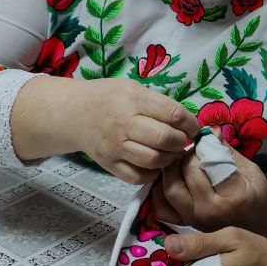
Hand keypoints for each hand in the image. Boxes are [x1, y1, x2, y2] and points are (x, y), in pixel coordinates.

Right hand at [12, 77, 199, 184]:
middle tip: (182, 140)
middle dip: (182, 141)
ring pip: (154, 161)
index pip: (173, 114)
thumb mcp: (133, 88)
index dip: (190, 123)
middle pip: (165, 139)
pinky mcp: (110, 165)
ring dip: (170, 158)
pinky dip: (153, 173)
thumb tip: (187, 122)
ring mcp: (116, 147)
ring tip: (170, 151)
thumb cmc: (109, 97)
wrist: (74, 113)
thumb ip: (158, 104)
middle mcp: (124, 124)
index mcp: (133, 100)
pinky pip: (138, 177)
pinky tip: (155, 163)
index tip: (192, 126)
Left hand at [151, 143, 266, 247]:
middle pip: (189, 172)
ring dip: (172, 168)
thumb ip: (228, 152)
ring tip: (182, 161)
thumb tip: (210, 131)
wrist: (258, 224)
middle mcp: (211, 210)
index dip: (207, 147)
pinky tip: (171, 179)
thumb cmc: (256, 194)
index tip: (208, 141)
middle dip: (190, 154)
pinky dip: (159, 191)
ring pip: (171, 188)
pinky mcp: (184, 223)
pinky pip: (161, 207)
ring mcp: (195, 218)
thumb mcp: (251, 170)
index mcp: (234, 196)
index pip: (211, 163)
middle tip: (196, 149)